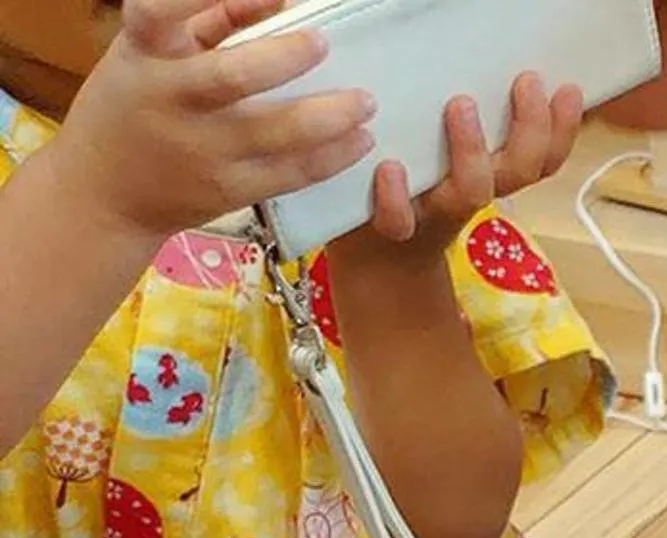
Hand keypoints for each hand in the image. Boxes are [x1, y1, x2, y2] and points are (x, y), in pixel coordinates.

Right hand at [53, 0, 375, 247]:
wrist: (104, 193)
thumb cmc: (133, 103)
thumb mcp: (151, 52)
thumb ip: (209, 19)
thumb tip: (275, 0)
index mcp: (143, 55)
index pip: (158, 12)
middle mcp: (170, 101)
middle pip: (233, 76)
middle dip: (288, 58)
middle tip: (325, 43)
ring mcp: (201, 151)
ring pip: (277, 133)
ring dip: (332, 116)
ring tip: (365, 102)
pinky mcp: (228, 191)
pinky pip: (292, 174)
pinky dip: (333, 157)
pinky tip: (359, 142)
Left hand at [341, 78, 582, 262]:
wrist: (381, 257)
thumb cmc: (417, 190)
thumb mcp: (450, 154)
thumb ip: (473, 121)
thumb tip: (486, 63)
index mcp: (494, 174)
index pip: (544, 156)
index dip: (563, 128)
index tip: (566, 89)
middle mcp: (473, 192)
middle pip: (520, 170)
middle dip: (532, 128)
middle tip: (527, 83)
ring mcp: (437, 209)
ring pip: (472, 191)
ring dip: (472, 150)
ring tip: (461, 105)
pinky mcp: (394, 225)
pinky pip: (400, 219)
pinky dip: (396, 196)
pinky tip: (390, 167)